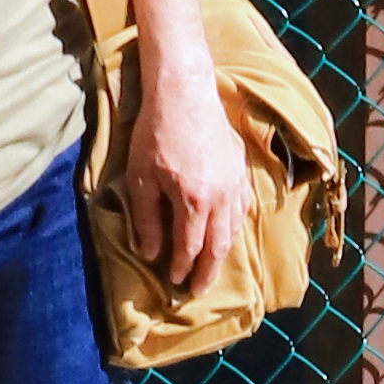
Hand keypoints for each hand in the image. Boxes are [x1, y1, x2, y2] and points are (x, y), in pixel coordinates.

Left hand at [133, 48, 254, 291]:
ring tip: (212, 266)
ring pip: (234, 229)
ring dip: (223, 251)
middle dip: (207, 271)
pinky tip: (229, 231)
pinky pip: (243, 207)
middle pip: (218, 246)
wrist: (185, 92)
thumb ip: (148, 219)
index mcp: (195, 202)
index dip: (182, 268)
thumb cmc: (156, 132)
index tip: (174, 283)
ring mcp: (235, 183)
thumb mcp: (141, 177)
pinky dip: (236, 226)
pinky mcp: (241, 169)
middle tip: (198, 291)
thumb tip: (152, 254)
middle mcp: (222, 198)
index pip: (190, 248)